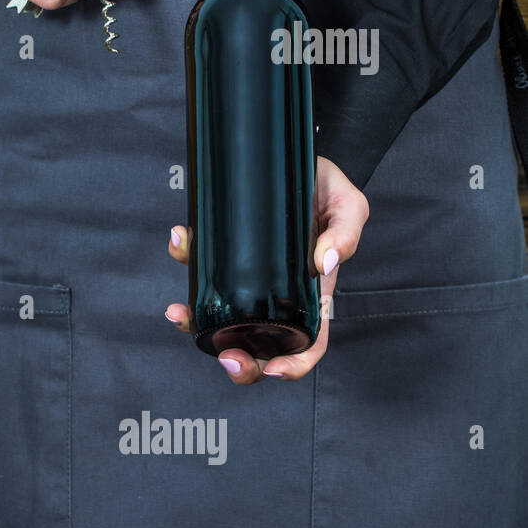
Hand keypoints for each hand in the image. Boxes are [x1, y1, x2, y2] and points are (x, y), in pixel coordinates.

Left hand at [164, 156, 369, 381]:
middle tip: (225, 358)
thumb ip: (345, 234)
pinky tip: (180, 241)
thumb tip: (325, 261)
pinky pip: (199, 263)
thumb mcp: (349, 207)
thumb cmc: (326, 188)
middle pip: (256, 343)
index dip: (293, 365)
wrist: (298, 157)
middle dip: (238, 361)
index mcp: (311, 293)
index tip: (275, 369)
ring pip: (217, 314)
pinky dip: (185, 257)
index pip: (306, 342)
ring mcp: (244, 275)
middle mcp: (274, 292)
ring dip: (194, 322)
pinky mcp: (222, 250)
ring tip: (179, 313)